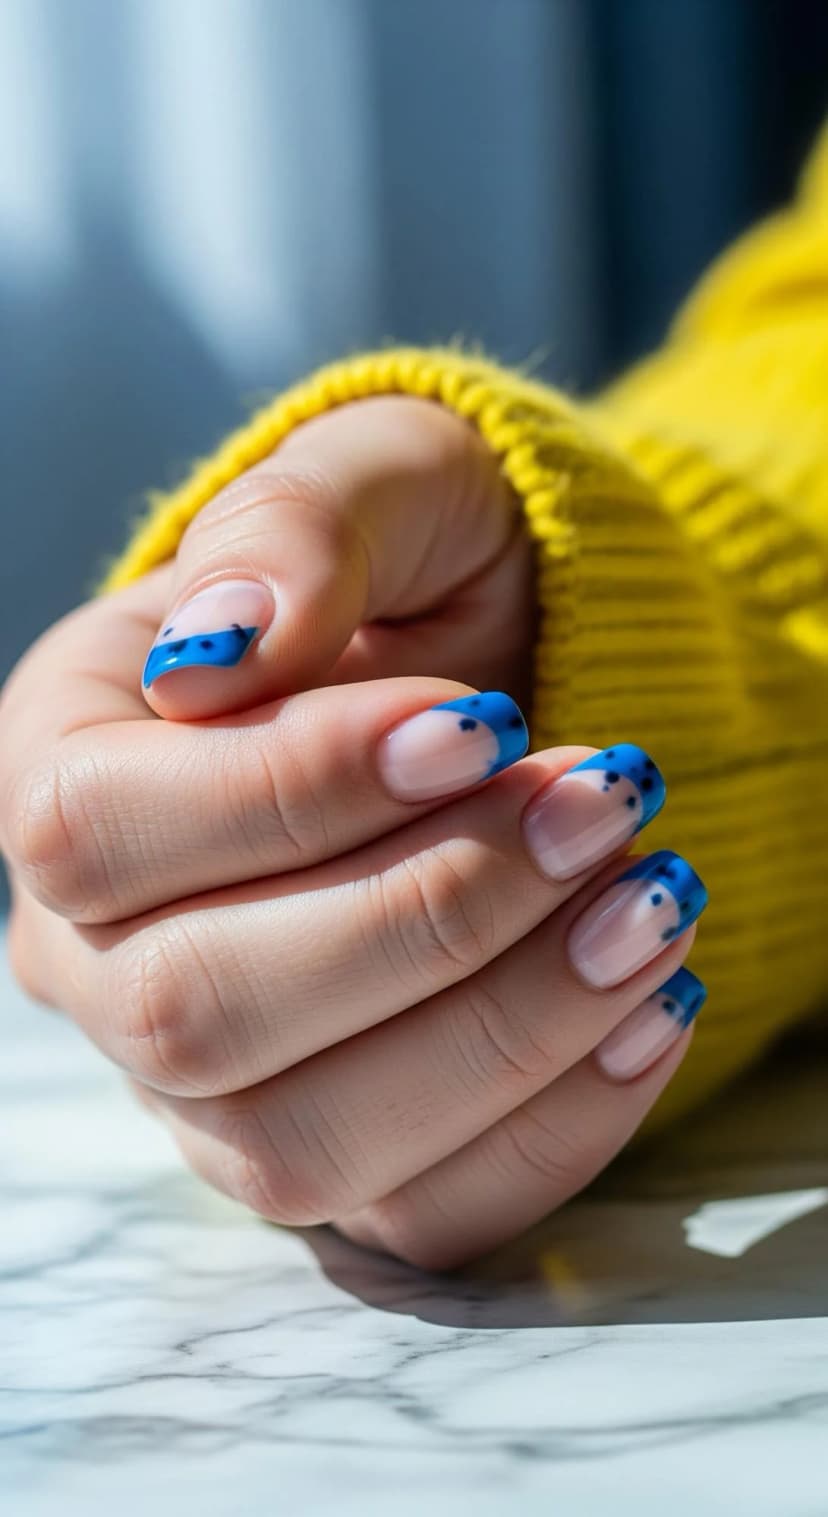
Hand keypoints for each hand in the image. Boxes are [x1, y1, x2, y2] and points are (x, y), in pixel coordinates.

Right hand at [0, 397, 707, 1267]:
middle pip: (194, 1014)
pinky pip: (418, 1214)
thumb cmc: (422, 573)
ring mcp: (210, 1081)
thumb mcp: (380, 480)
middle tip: (600, 806)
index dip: (293, 790)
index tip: (485, 723)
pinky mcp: (339, 1154)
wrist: (510, 690)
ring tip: (654, 903)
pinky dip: (555, 1128)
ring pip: (301, 1144)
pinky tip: (655, 1005)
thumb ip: (299, 525)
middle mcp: (102, 953)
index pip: (100, 830)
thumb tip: (228, 641)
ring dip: (504, 1032)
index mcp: (65, 766)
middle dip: (426, 917)